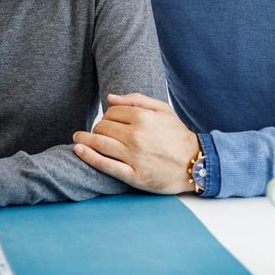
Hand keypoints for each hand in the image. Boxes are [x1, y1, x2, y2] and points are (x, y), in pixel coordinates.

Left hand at [72, 93, 199, 193]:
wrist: (196, 164)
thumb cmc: (178, 136)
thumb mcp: (163, 111)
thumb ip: (136, 100)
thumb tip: (110, 97)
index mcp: (143, 119)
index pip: (112, 113)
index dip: (107, 116)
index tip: (108, 122)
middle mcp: (136, 137)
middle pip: (103, 127)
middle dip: (97, 128)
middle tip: (97, 132)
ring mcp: (134, 157)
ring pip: (99, 144)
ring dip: (84, 139)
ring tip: (78, 139)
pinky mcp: (133, 176)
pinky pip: (104, 165)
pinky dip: (88, 156)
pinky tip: (78, 150)